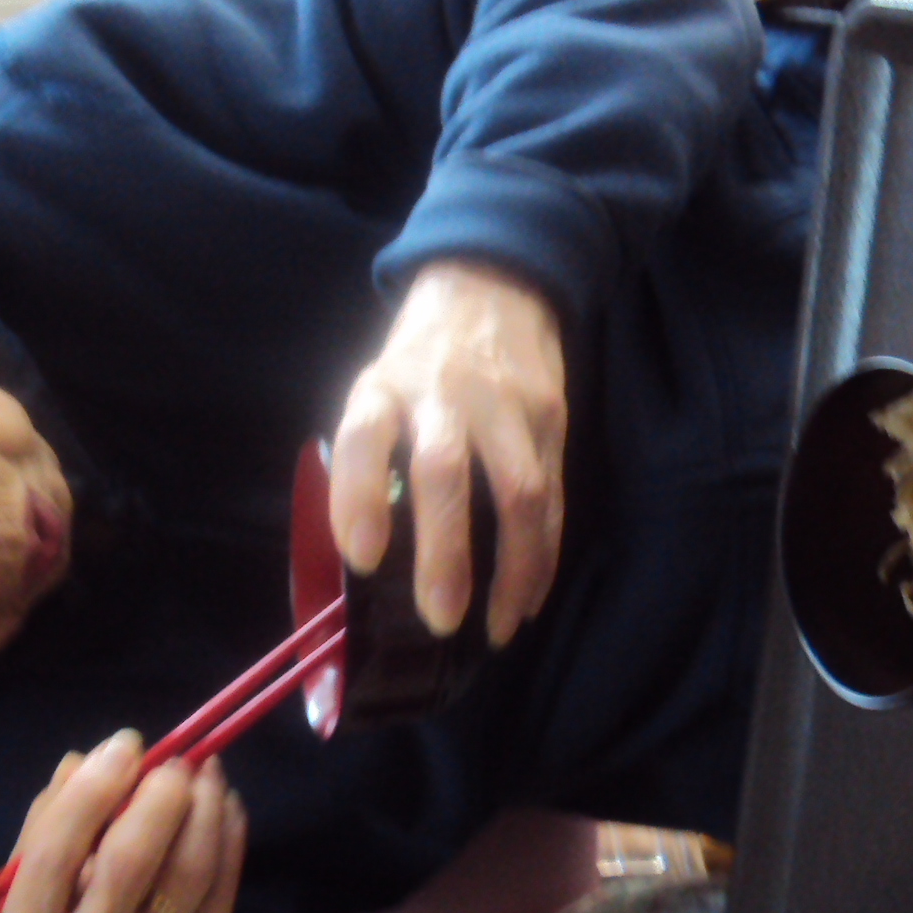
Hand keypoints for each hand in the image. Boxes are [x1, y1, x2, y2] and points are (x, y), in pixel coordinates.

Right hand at [0, 731, 249, 912]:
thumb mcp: (43, 890)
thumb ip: (52, 825)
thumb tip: (87, 761)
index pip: (53, 852)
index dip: (91, 792)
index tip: (124, 745)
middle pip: (127, 861)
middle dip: (158, 796)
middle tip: (174, 762)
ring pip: (187, 872)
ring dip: (204, 807)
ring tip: (204, 773)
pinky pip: (222, 887)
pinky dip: (227, 833)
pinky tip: (223, 804)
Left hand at [331, 260, 567, 646]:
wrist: (493, 282)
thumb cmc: (419, 360)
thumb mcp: (376, 388)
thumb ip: (367, 459)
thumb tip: (363, 563)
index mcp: (384, 387)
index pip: (363, 436)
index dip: (359, 497)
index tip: (364, 558)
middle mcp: (442, 393)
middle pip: (444, 471)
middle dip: (445, 551)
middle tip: (440, 619)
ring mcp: (504, 406)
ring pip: (517, 492)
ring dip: (510, 570)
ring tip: (495, 629)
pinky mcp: (551, 419)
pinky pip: (552, 498)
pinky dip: (543, 555)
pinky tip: (528, 599)